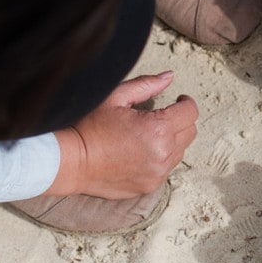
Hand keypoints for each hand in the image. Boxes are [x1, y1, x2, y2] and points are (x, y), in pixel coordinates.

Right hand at [46, 71, 198, 197]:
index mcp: (158, 129)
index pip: (190, 112)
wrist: (70, 162)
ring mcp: (158, 172)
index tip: (177, 101)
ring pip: (180, 151)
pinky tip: (141, 152)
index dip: (185, 103)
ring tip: (148, 135)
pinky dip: (160, 158)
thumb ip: (146, 85)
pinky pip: (166, 168)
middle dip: (181, 121)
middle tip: (163, 116)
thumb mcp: (115, 98)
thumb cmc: (90, 127)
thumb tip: (169, 77)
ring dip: (172, 140)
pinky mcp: (150, 185)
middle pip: (190, 132)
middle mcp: (163, 153)